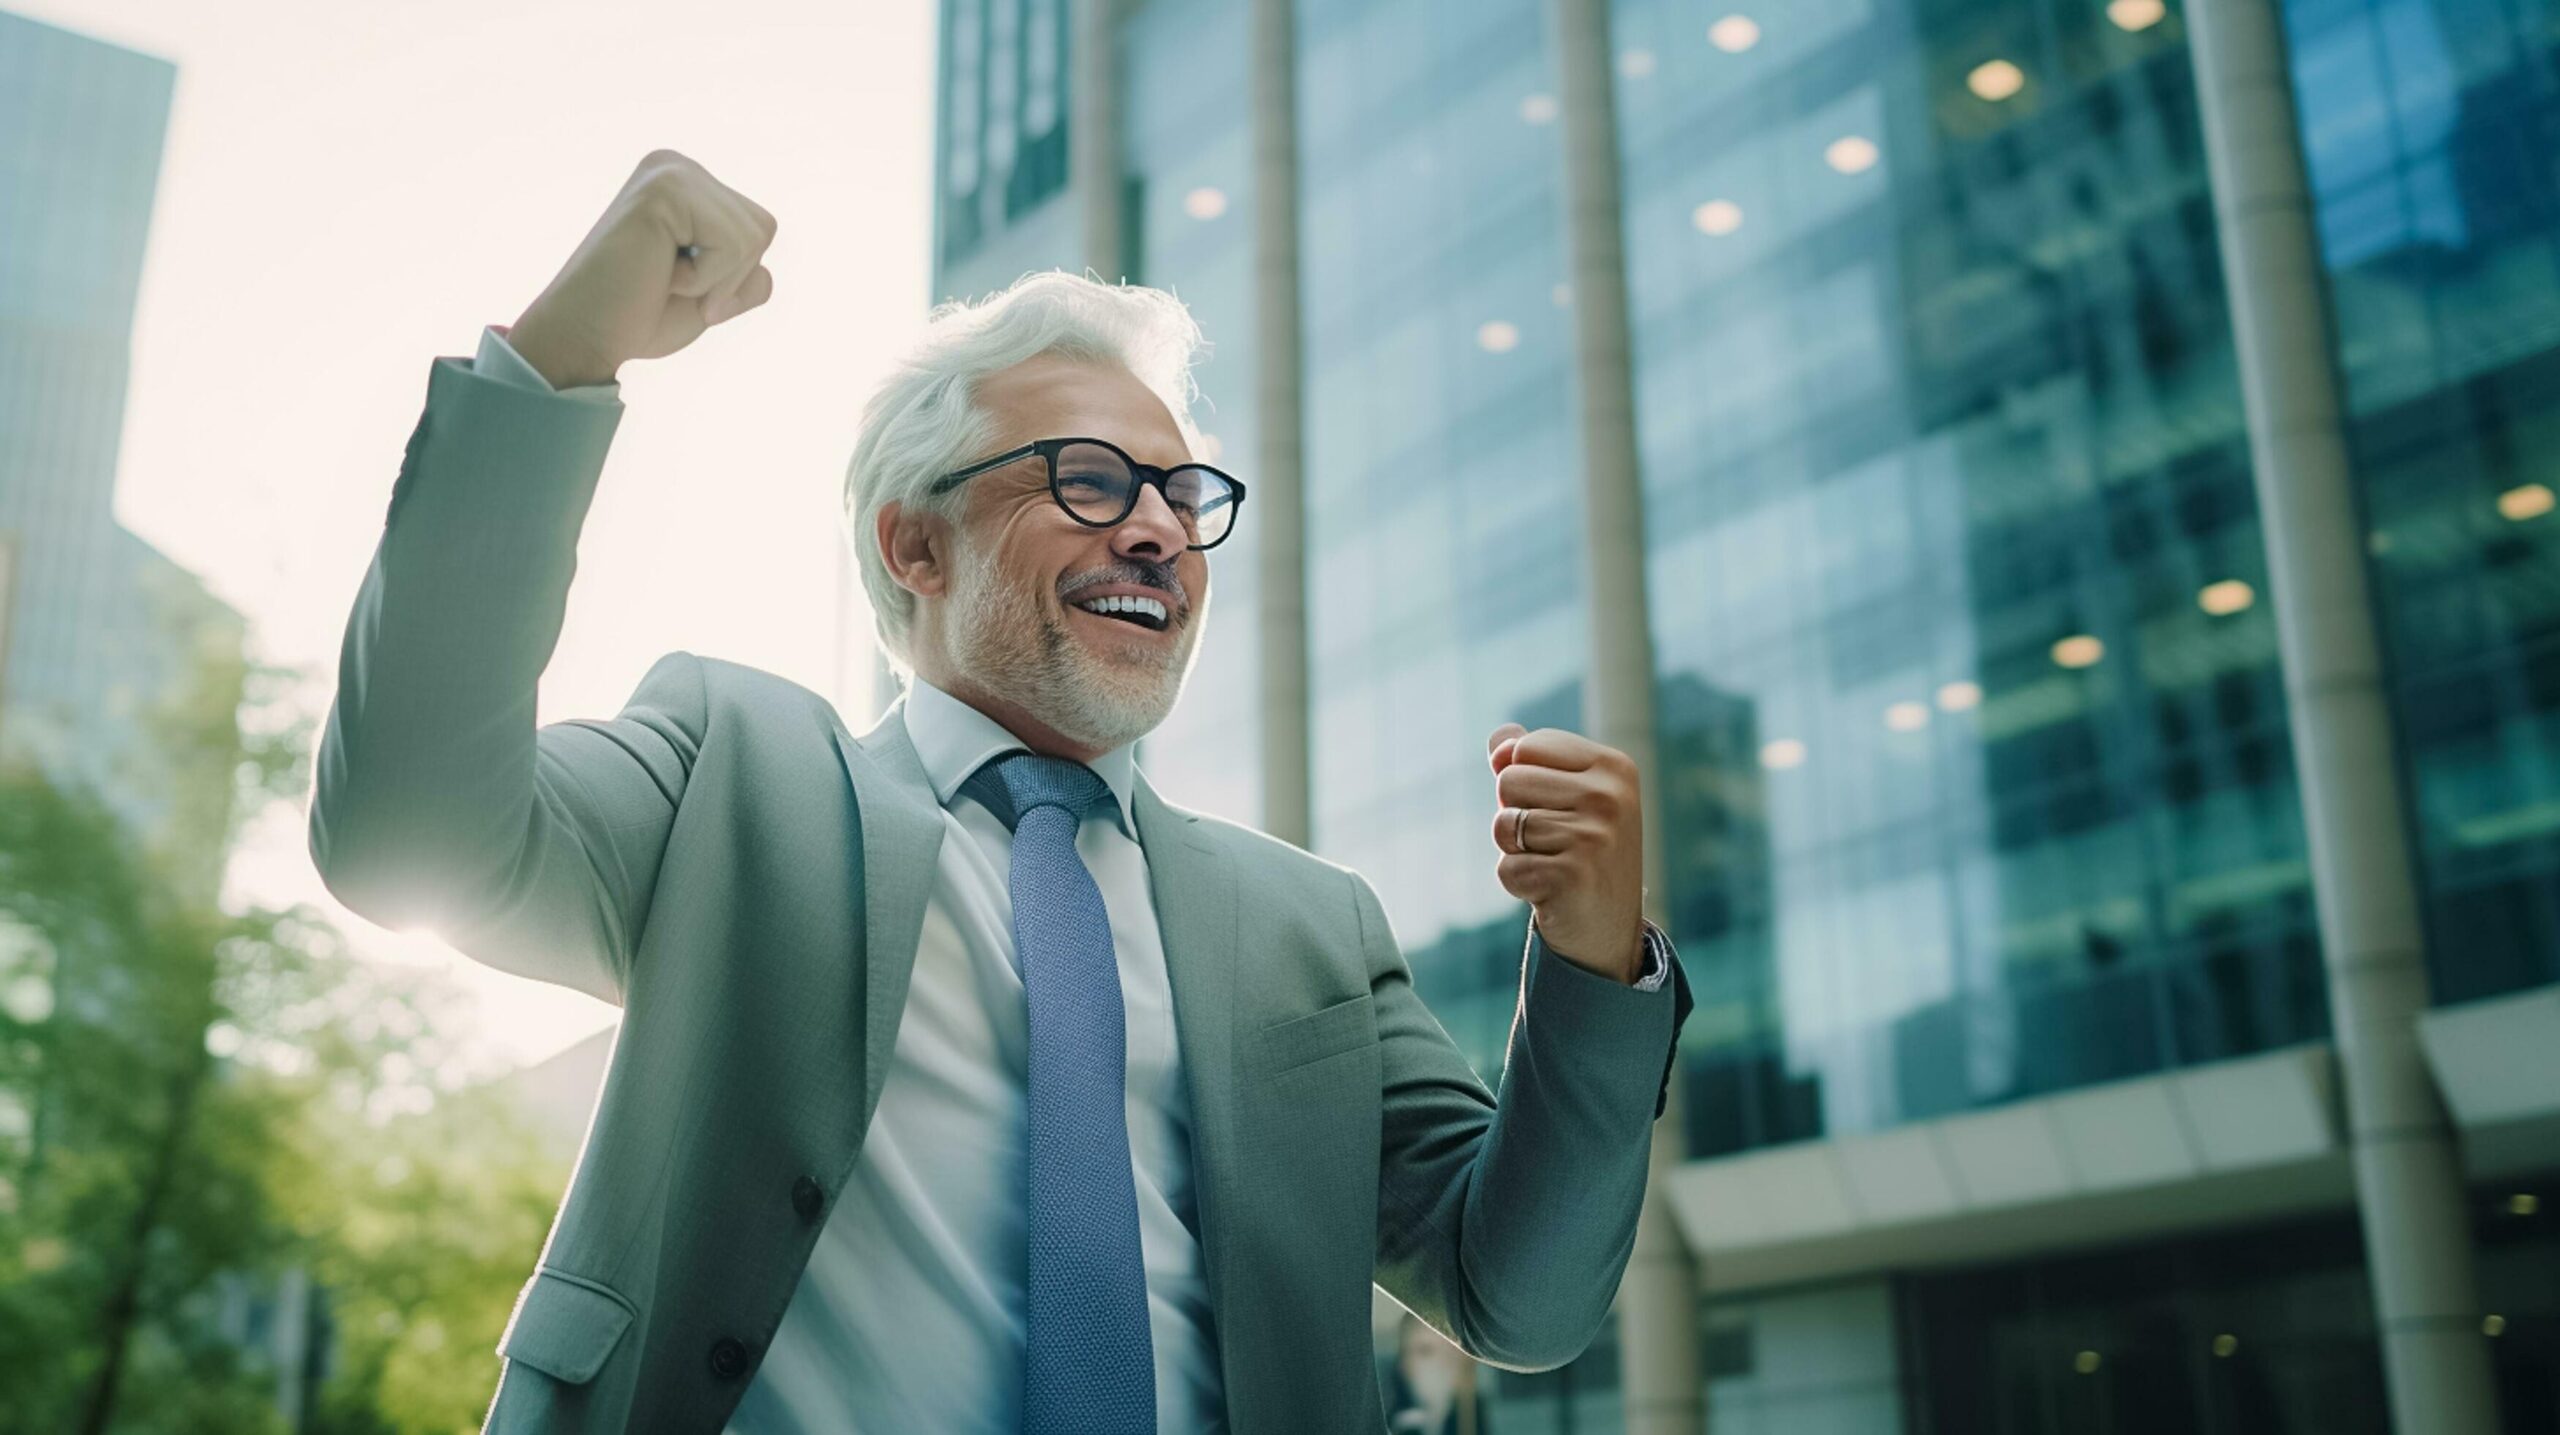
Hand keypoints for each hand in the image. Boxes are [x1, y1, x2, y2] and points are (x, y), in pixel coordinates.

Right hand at [504, 150, 777, 388]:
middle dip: (730, 278)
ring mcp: (669, 172)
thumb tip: (766, 241)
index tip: (680, 285)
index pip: (761, 228)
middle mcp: (676, 166)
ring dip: (716, 281)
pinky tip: (658, 274)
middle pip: (764, 228)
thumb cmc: (641, 317)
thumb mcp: (715, 295)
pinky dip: (705, 280)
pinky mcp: (663, 189)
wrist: (585, 337)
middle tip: (670, 285)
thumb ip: (748, 270)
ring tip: (662, 278)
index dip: (734, 278)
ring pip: (753, 237)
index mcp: (687, 184)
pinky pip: (732, 246)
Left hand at [1487, 723, 1645, 982]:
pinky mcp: (1573, 876)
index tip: (1556, 808)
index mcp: (1613, 767)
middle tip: (1553, 843)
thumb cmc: (1582, 854)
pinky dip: (1518, 884)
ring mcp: (1595, 836)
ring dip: (1516, 851)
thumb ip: (1533, 760)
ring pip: (1504, 825)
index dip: (1522, 779)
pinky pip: (1507, 867)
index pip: (1525, 747)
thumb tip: (1500, 737)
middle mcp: (1610, 797)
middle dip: (1515, 815)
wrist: (1609, 931)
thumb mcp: (1568, 797)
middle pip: (1508, 781)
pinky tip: (1550, 892)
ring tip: (1553, 865)